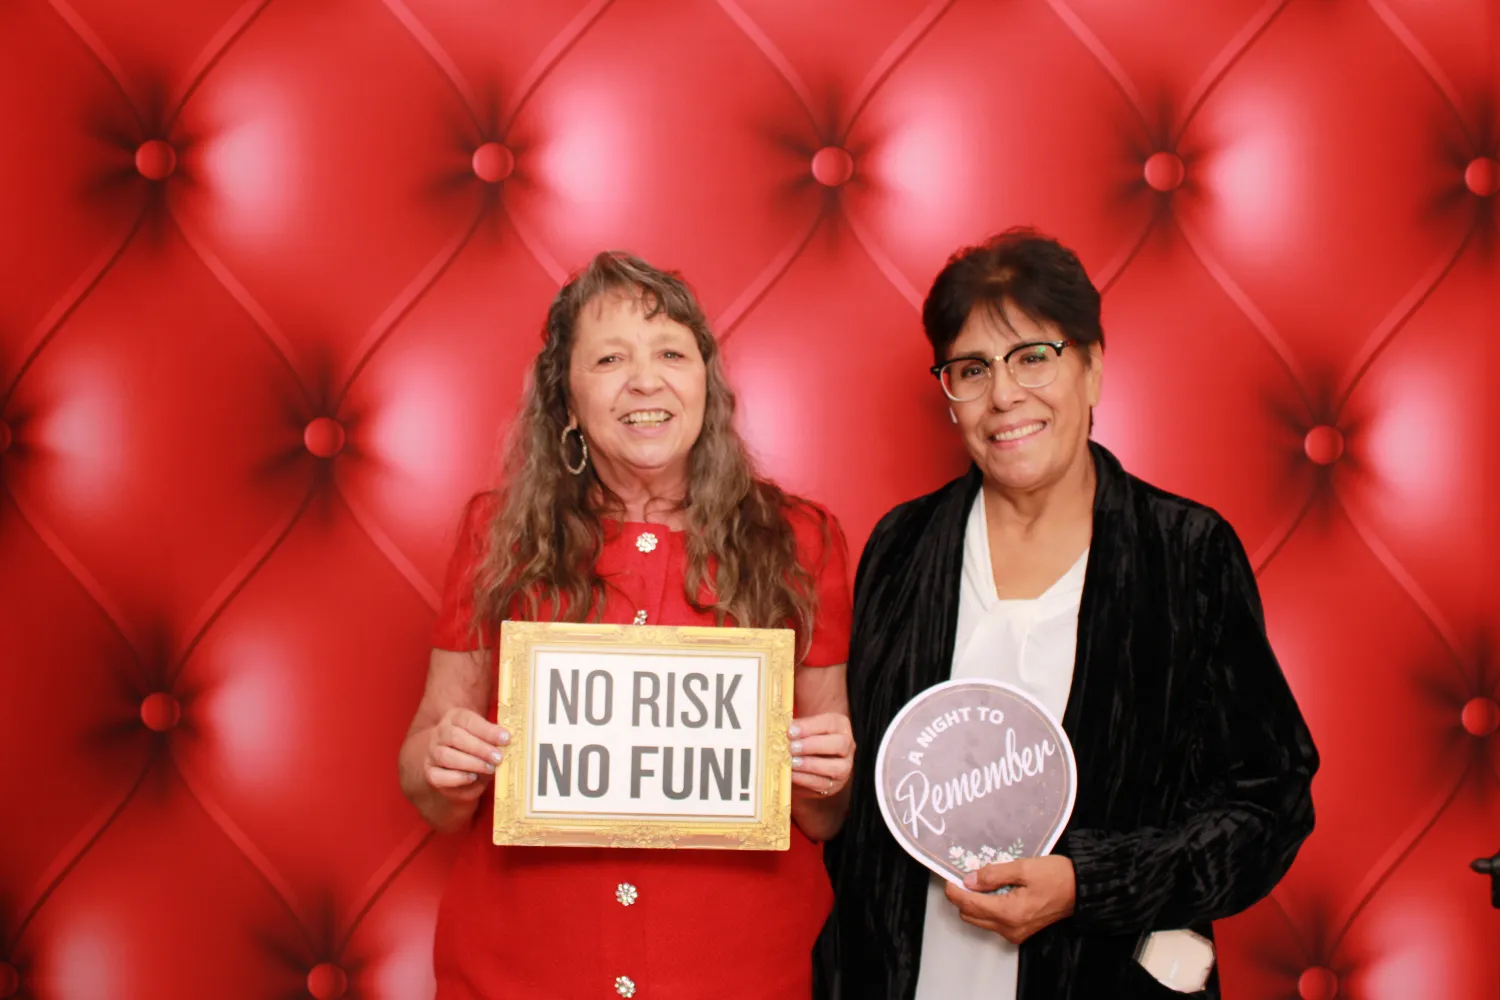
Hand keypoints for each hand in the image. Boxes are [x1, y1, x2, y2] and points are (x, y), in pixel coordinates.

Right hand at [424, 707, 507, 801]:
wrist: (455, 763)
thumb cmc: (477, 748)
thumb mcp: (486, 738)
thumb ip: (494, 739)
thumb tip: (507, 742)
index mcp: (455, 718)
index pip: (469, 721)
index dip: (488, 731)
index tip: (506, 739)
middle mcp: (440, 733)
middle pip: (455, 737)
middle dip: (480, 749)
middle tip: (499, 758)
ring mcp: (433, 752)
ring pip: (446, 756)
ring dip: (471, 763)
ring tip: (490, 769)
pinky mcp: (430, 772)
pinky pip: (438, 776)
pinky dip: (457, 778)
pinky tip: (472, 778)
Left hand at [788, 713, 853, 798]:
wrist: (811, 755)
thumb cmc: (804, 736)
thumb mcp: (803, 727)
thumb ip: (794, 728)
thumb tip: (777, 729)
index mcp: (840, 725)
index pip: (829, 723)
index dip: (809, 727)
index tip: (790, 731)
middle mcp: (848, 745)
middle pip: (839, 745)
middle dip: (812, 746)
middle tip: (791, 748)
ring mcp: (844, 767)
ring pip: (836, 768)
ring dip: (810, 765)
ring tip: (791, 762)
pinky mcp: (834, 785)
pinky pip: (823, 784)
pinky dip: (806, 780)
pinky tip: (792, 775)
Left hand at [943, 856, 1076, 944]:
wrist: (1082, 890)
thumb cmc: (1056, 876)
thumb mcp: (1023, 868)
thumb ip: (993, 874)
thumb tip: (969, 879)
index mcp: (1008, 913)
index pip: (968, 904)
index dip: (954, 890)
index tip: (948, 876)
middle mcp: (1009, 928)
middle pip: (970, 915)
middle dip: (962, 896)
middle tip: (965, 875)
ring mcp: (1015, 933)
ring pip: (980, 920)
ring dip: (974, 902)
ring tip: (980, 881)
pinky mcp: (1020, 931)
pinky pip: (993, 922)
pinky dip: (987, 908)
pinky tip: (994, 891)